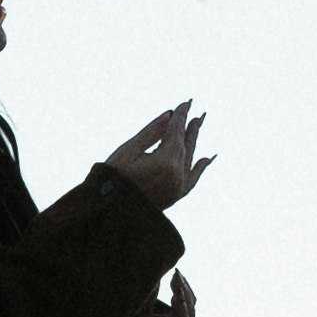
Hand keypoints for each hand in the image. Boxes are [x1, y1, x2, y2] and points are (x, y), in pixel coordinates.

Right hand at [76, 100, 211, 216]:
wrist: (109, 214)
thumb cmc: (112, 180)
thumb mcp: (128, 151)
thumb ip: (150, 133)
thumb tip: (168, 116)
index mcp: (165, 162)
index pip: (176, 132)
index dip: (180, 116)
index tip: (186, 102)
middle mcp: (177, 174)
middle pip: (186, 144)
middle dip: (190, 126)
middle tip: (196, 111)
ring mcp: (179, 186)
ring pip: (190, 158)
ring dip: (194, 140)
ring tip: (198, 124)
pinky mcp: (176, 196)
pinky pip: (193, 179)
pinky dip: (200, 168)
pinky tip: (208, 158)